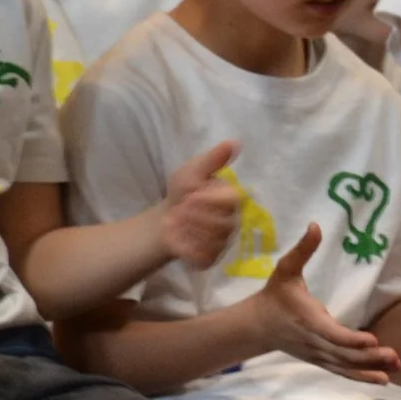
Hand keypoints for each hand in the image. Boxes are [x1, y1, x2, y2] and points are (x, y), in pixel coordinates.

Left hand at [161, 141, 243, 266]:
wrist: (166, 219)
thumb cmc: (181, 192)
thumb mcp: (193, 170)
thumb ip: (213, 159)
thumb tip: (235, 142)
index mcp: (231, 199)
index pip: (232, 201)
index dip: (209, 201)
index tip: (188, 197)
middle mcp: (232, 221)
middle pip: (224, 224)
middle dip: (196, 218)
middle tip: (177, 212)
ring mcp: (224, 242)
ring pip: (215, 242)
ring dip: (189, 233)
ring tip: (172, 225)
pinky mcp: (212, 257)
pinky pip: (206, 257)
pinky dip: (188, 250)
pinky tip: (175, 241)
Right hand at [244, 225, 399, 382]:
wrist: (256, 326)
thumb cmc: (274, 295)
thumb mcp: (285, 269)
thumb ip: (302, 250)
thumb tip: (315, 225)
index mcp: (309, 320)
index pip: (333, 334)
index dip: (352, 340)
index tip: (372, 340)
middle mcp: (315, 342)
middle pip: (344, 354)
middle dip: (369, 357)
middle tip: (394, 356)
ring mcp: (318, 355)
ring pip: (345, 366)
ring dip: (370, 370)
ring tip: (395, 369)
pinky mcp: (320, 361)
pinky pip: (342, 372)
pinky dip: (361, 377)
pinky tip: (382, 380)